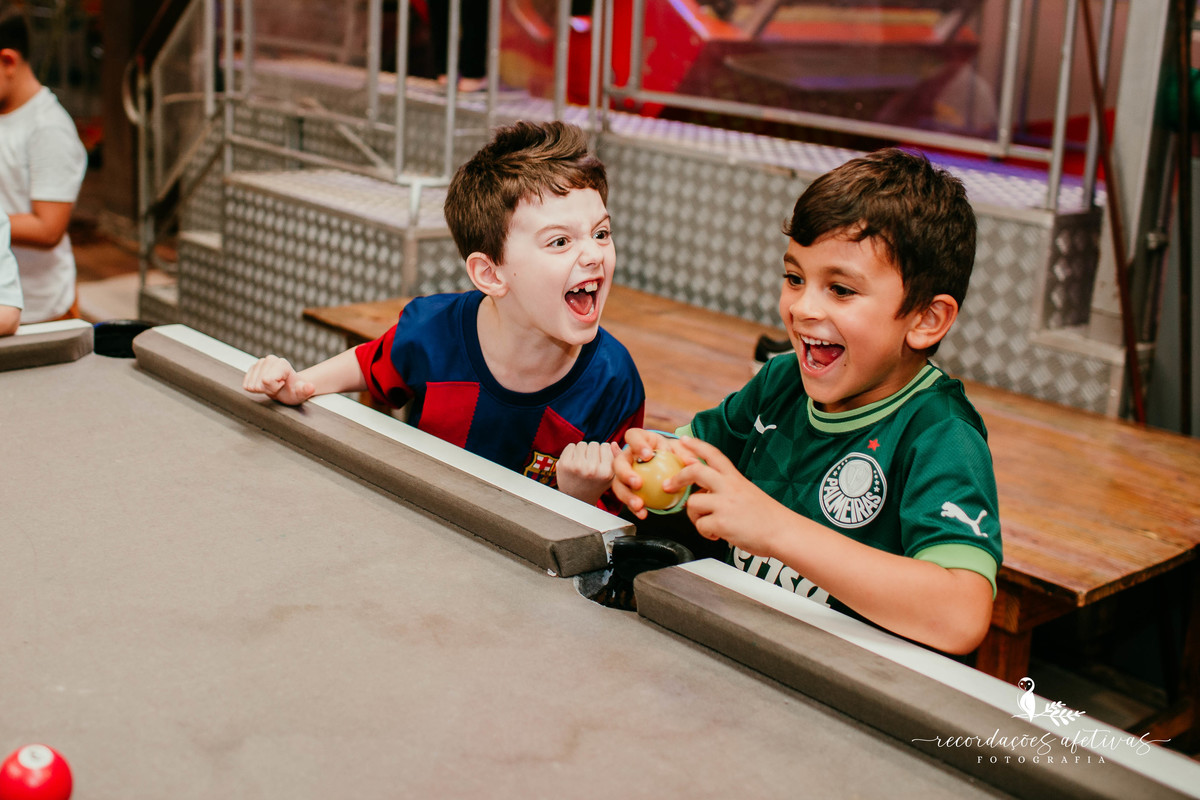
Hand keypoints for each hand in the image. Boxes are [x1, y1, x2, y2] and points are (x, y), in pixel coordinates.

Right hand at [242, 355, 315, 405]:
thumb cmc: (294, 390)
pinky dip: (254, 387)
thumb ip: (306, 390)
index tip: (282, 385)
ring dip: (261, 388)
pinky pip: (246, 384)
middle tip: (277, 387)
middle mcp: (270, 359)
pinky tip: (264, 385)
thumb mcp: (301, 393)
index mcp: (282, 363)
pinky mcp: (252, 368)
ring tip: (272, 386)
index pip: (266, 380)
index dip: (274, 388)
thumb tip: (311, 387)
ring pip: (251, 384)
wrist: (288, 388)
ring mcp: (260, 363)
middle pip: (258, 383)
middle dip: (267, 389)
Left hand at [556, 441, 621, 504]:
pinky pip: (571, 446)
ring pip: (582, 444)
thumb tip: (613, 443)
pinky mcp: (564, 464)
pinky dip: (572, 452)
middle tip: (590, 465)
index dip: (602, 453)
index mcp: (606, 472)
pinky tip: (573, 463)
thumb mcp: (611, 476)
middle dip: (592, 452)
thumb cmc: (594, 485)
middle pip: (594, 444)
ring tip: (582, 464)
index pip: (606, 446)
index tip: (599, 462)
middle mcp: (592, 470)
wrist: (576, 499)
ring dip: (582, 451)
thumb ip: (616, 459)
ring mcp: (577, 466)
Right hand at [611, 428, 695, 518]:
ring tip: (639, 504)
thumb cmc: (670, 453)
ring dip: (627, 496)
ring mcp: (624, 473)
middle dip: (626, 474)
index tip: (647, 455)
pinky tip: (643, 513)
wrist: (667, 465)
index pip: (633, 437)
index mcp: (639, 440)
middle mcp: (627, 456)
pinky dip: (634, 508)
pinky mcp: (627, 489)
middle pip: (618, 463)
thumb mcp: (678, 450)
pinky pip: (627, 499)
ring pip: (618, 484)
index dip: (637, 445)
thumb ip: (685, 454)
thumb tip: (692, 462)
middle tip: (638, 483)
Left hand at [672, 436, 790, 556]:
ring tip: (709, 523)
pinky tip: (718, 534)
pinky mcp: (722, 522)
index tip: (683, 440)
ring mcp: (725, 504)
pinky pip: (700, 526)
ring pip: (692, 504)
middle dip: (678, 477)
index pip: (713, 454)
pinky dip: (706, 533)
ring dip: (695, 516)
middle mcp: (729, 487)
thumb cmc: (767, 517)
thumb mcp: (747, 492)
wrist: (783, 532)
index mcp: (735, 478)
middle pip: (695, 471)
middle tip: (669, 484)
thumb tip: (704, 490)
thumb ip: (726, 488)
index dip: (696, 445)